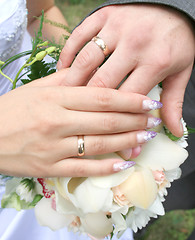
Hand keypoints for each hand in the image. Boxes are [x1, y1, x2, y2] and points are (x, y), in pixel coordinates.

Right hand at [0, 69, 159, 176]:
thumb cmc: (12, 110)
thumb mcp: (37, 89)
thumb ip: (66, 81)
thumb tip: (94, 73)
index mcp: (55, 98)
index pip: (102, 97)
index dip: (130, 99)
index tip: (149, 102)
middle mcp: (57, 122)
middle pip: (106, 120)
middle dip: (135, 120)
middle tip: (154, 120)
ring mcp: (54, 147)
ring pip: (99, 145)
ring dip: (127, 142)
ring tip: (146, 138)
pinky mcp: (50, 167)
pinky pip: (84, 168)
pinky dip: (107, 167)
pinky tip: (125, 163)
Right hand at [57, 4, 194, 136]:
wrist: (174, 4)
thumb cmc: (176, 41)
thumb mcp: (181, 72)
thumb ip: (174, 102)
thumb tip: (173, 130)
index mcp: (156, 61)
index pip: (129, 100)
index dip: (118, 123)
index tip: (107, 137)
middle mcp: (134, 44)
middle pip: (102, 84)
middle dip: (88, 107)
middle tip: (76, 122)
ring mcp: (116, 27)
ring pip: (86, 61)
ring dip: (72, 83)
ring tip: (65, 101)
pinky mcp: (103, 15)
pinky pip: (78, 36)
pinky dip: (67, 54)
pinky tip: (62, 71)